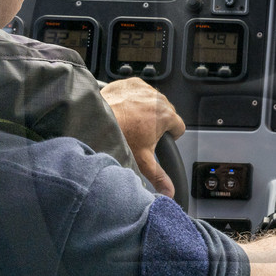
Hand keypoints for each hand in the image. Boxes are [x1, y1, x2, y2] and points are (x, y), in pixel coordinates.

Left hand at [100, 78, 185, 196]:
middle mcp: (159, 99)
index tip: (157, 140)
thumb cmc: (120, 136)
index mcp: (167, 116)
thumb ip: (159, 177)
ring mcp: (145, 89)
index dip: (169, 137)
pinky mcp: (131, 83)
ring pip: (153, 101)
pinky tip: (124, 109)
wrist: (96, 120)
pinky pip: (139, 91)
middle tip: (140, 133)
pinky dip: (133, 99)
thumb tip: (168, 193)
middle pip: (166, 113)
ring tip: (131, 121)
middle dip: (156, 123)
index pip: (179, 127)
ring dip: (146, 109)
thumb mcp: (143, 161)